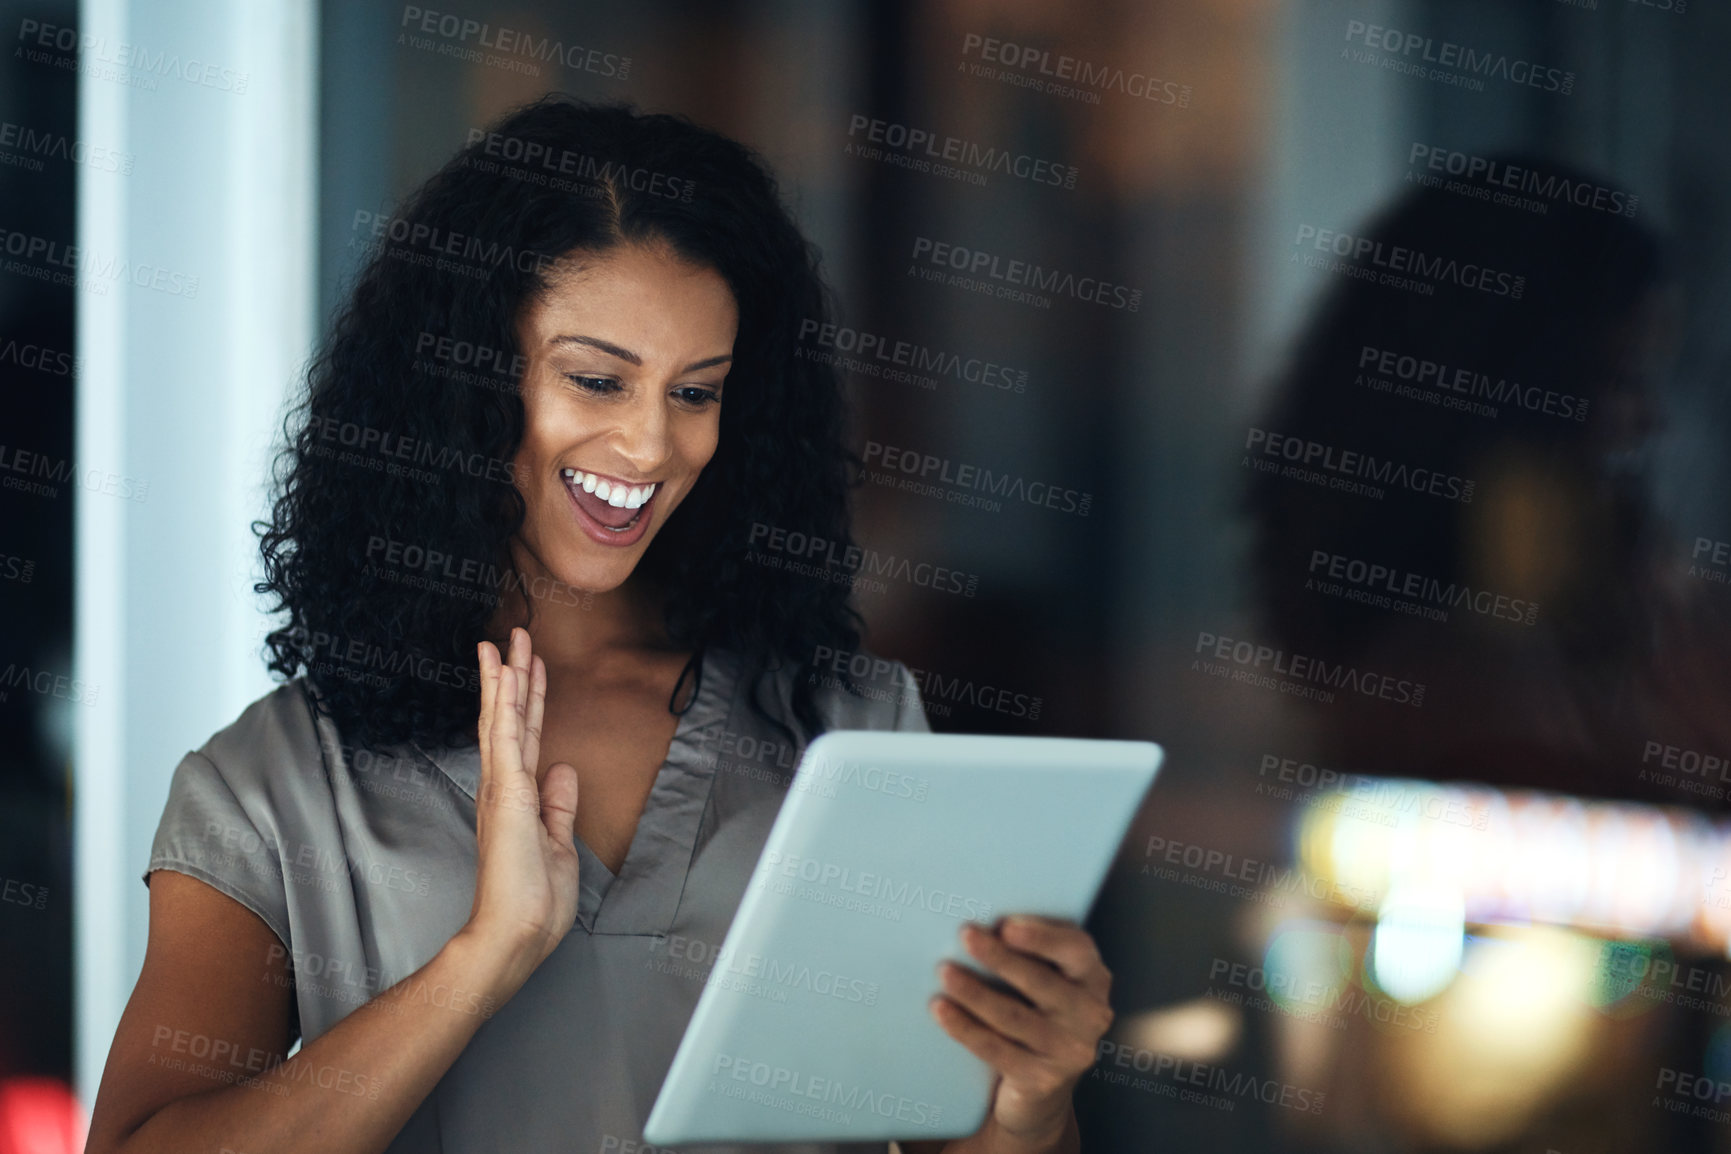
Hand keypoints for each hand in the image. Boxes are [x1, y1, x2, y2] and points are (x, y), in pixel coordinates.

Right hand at [464, 628, 581, 985]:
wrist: (515, 934)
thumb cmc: (533, 902)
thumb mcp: (558, 844)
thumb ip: (559, 806)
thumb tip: (565, 771)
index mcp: (517, 798)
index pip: (526, 738)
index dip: (529, 701)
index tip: (529, 668)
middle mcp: (504, 787)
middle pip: (510, 720)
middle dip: (513, 676)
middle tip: (514, 637)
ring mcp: (503, 789)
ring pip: (504, 721)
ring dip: (507, 679)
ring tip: (507, 642)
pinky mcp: (507, 796)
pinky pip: (507, 739)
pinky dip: (507, 705)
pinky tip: (507, 677)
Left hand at [929, 916, 1111, 1142]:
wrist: (1045, 1086)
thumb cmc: (1039, 1009)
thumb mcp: (1051, 977)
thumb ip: (1032, 950)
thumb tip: (986, 926)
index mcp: (1093, 978)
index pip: (1076, 950)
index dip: (1042, 937)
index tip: (1006, 926)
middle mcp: (1090, 1014)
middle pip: (1040, 982)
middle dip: (1000, 957)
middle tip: (965, 936)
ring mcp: (1068, 1050)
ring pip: (1014, 1017)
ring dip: (975, 992)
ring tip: (946, 973)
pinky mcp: (1042, 1079)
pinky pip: (997, 1050)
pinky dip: (966, 1028)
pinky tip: (942, 1010)